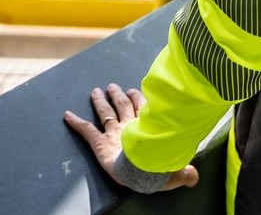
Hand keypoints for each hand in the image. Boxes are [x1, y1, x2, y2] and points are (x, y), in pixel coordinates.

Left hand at [62, 84, 198, 192]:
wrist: (144, 172)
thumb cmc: (161, 170)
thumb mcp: (177, 172)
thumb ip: (185, 172)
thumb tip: (194, 175)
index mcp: (147, 131)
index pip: (142, 110)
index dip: (138, 100)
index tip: (135, 91)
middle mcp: (129, 128)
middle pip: (122, 106)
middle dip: (117, 95)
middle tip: (112, 86)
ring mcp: (114, 135)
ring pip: (105, 113)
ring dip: (100, 101)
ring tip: (95, 91)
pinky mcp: (100, 144)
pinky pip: (86, 131)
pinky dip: (75, 122)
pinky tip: (66, 115)